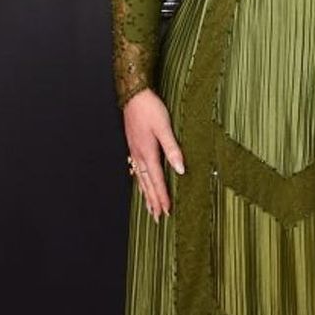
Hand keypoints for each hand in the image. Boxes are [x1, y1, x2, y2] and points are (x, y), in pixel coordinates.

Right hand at [122, 88, 184, 221]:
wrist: (134, 95)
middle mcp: (139, 156)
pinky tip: (138, 183)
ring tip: (149, 208)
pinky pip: (136, 170)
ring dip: (146, 195)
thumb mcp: (164, 127)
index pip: (157, 181)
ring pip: (140, 179)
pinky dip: (139, 181)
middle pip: (147, 184)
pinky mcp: (134, 146)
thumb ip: (172, 149)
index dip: (163, 197)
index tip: (167, 211)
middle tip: (157, 218)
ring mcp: (135, 151)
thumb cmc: (150, 109)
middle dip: (153, 202)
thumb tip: (180, 169)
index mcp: (147, 153)